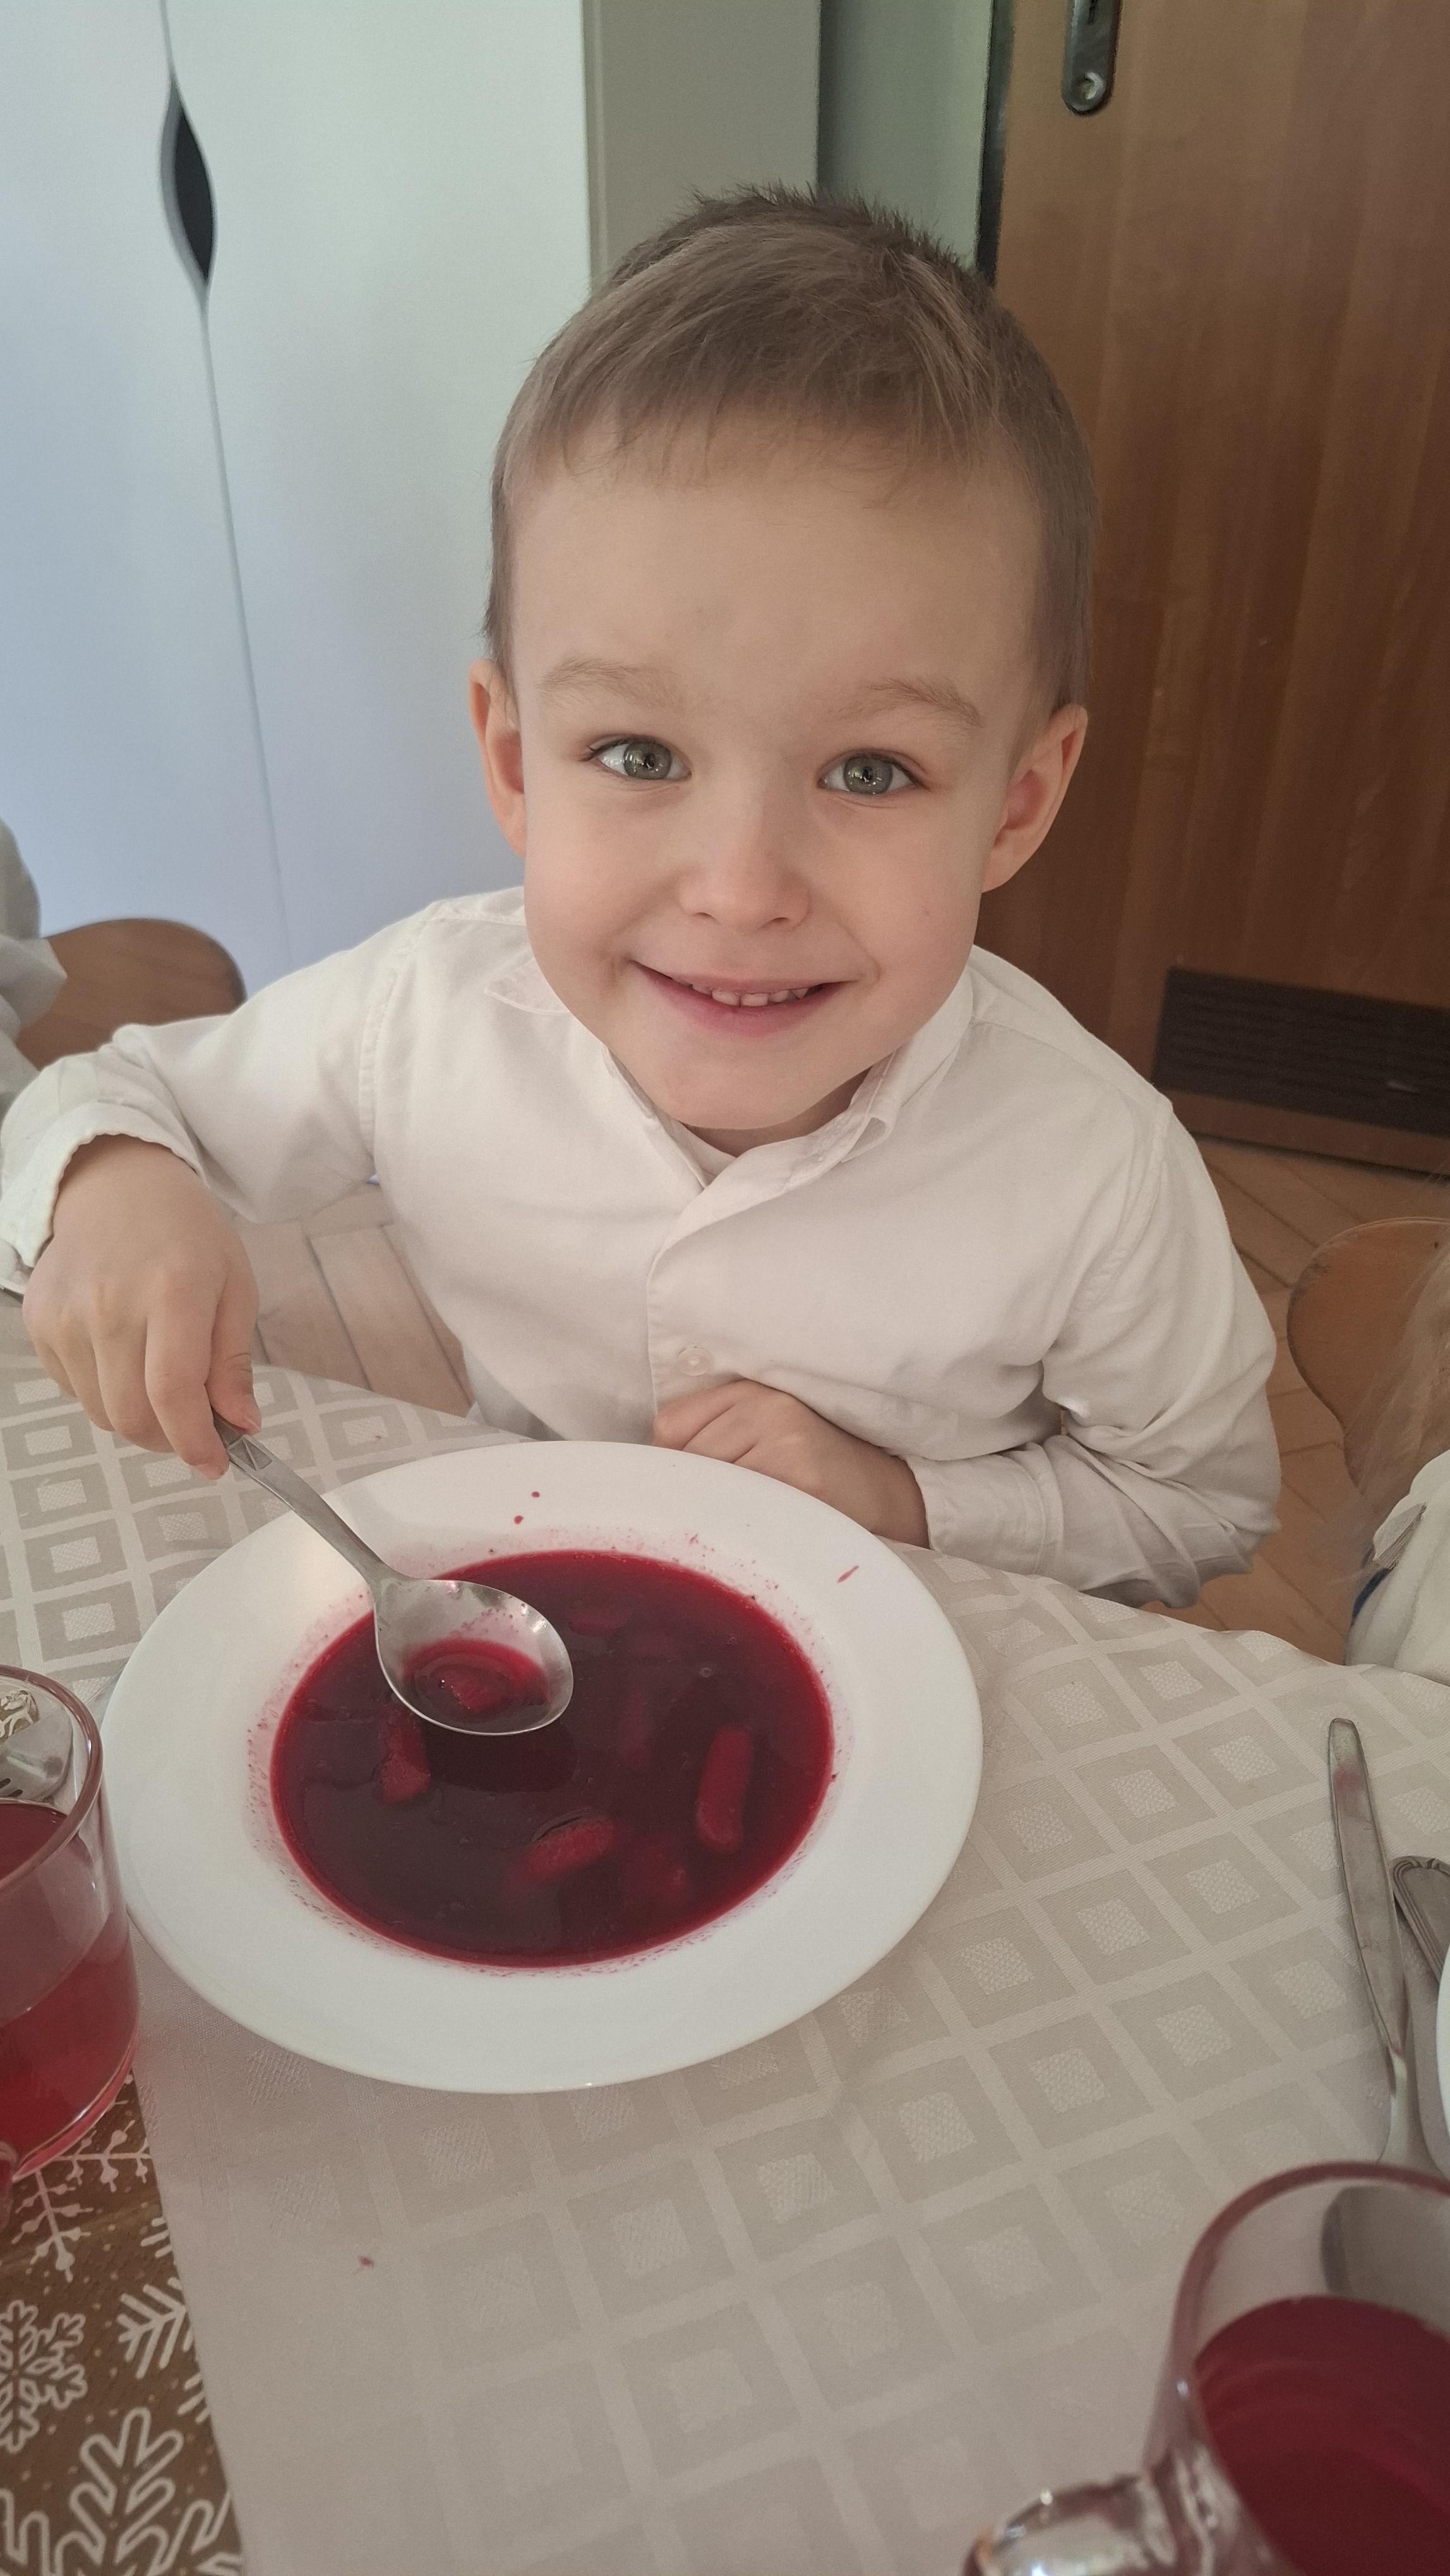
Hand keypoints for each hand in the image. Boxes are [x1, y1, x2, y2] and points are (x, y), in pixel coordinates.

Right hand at [24, 1137, 259, 1477]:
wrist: (117, 1186)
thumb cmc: (187, 1235)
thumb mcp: (235, 1288)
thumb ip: (234, 1362)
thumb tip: (242, 1426)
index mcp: (172, 1291)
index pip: (173, 1393)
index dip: (194, 1443)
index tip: (215, 1464)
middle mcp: (110, 1304)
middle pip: (132, 1415)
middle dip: (169, 1439)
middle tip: (194, 1428)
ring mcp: (67, 1315)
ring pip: (101, 1412)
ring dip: (138, 1418)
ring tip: (161, 1383)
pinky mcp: (40, 1322)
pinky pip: (74, 1389)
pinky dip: (105, 1392)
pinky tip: (125, 1356)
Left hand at [653, 1379, 928, 1544]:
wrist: (890, 1490)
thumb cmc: (816, 1465)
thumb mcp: (766, 1430)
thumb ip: (715, 1435)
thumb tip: (652, 1472)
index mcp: (752, 1389)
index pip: (671, 1425)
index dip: (673, 1463)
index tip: (692, 1485)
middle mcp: (768, 1407)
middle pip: (686, 1458)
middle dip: (693, 1490)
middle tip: (719, 1511)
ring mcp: (786, 1442)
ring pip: (710, 1484)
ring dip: (715, 1510)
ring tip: (744, 1520)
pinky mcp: (802, 1478)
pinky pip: (741, 1507)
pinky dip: (740, 1524)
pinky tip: (759, 1529)